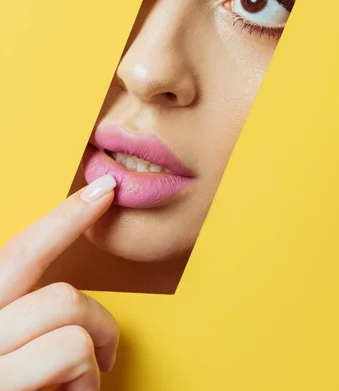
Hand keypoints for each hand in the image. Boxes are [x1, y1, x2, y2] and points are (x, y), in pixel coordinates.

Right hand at [0, 174, 119, 389]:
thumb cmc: (10, 386)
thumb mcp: (4, 348)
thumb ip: (19, 318)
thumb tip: (60, 300)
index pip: (19, 253)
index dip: (65, 218)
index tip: (103, 191)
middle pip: (57, 292)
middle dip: (95, 315)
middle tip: (105, 345)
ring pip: (71, 322)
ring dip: (90, 358)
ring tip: (79, 389)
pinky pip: (71, 356)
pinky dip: (87, 383)